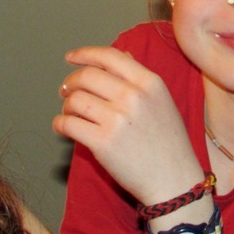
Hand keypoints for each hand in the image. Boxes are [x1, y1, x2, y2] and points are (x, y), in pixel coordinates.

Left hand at [53, 46, 204, 206]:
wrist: (173, 180)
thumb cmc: (168, 142)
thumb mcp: (162, 100)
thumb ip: (139, 77)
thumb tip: (120, 54)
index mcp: (149, 82)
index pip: (109, 56)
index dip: (85, 54)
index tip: (71, 58)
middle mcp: (133, 96)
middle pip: (87, 76)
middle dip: (71, 82)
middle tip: (66, 90)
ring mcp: (117, 119)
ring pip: (75, 99)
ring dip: (66, 105)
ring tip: (71, 113)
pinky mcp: (102, 142)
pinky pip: (68, 124)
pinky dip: (60, 124)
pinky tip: (64, 127)